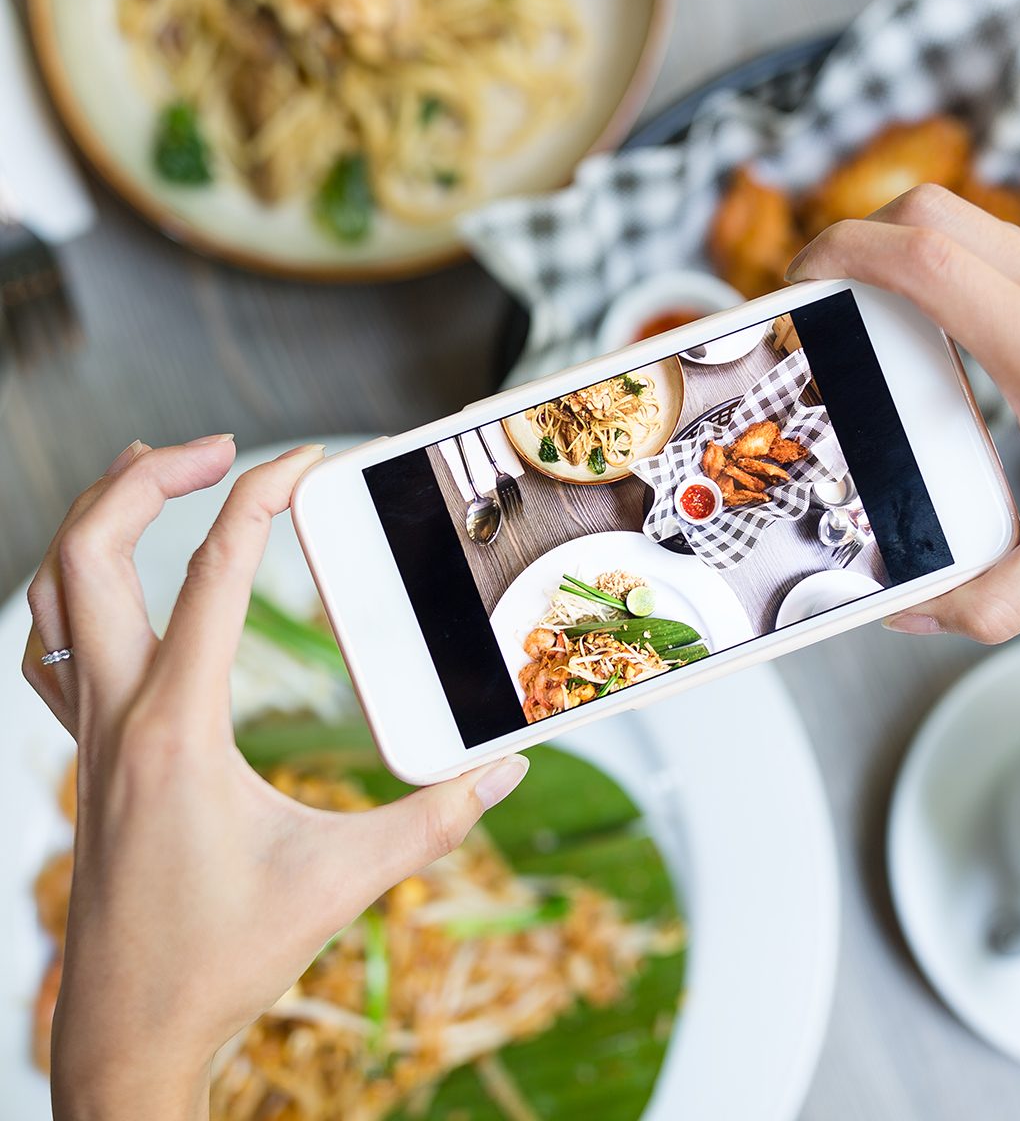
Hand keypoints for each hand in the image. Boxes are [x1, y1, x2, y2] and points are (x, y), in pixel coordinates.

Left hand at [22, 436, 527, 1119]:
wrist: (128, 1031)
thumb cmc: (224, 958)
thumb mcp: (345, 881)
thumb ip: (438, 820)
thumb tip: (508, 769)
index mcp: (176, 729)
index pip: (208, 574)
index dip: (260, 499)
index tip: (305, 459)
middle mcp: (116, 717)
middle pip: (87, 556)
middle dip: (147, 479)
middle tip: (223, 448)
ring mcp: (88, 737)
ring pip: (51, 596)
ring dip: (96, 522)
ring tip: (153, 474)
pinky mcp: (87, 759)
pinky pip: (51, 651)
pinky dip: (75, 593)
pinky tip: (119, 591)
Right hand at [787, 184, 1019, 642]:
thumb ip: (985, 600)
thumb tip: (908, 612)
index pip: (927, 259)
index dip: (843, 253)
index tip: (798, 281)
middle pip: (934, 215)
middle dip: (857, 241)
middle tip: (820, 295)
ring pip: (968, 222)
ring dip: (902, 253)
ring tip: (865, 314)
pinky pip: (1000, 251)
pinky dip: (946, 272)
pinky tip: (938, 335)